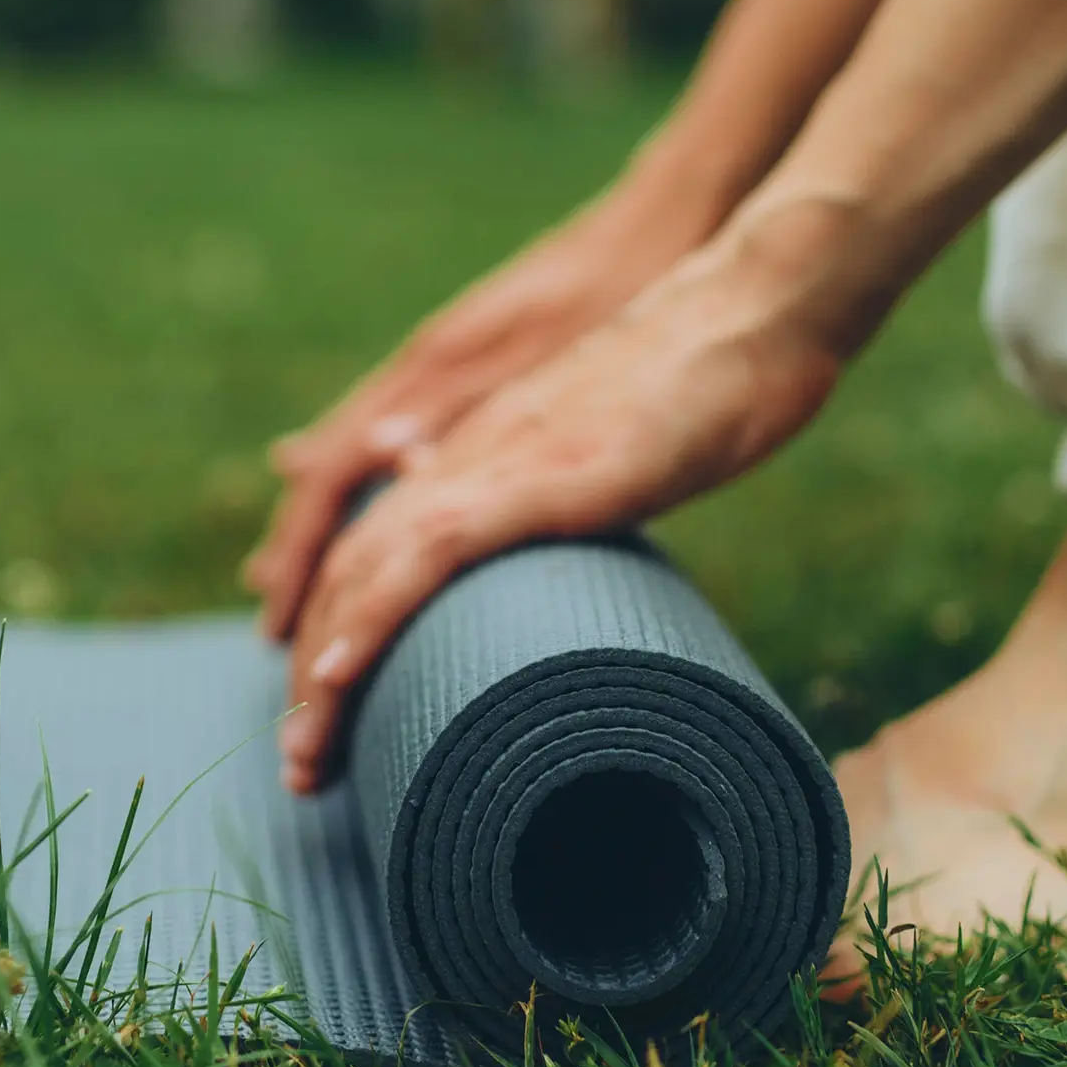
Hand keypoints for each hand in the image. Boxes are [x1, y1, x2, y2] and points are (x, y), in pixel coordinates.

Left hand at [280, 222, 845, 789]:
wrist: (765, 301)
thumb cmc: (722, 376)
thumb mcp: (629, 443)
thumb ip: (574, 487)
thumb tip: (549, 544)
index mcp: (493, 451)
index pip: (382, 547)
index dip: (343, 629)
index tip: (329, 716)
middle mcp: (478, 451)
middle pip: (358, 566)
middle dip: (318, 672)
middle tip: (301, 766)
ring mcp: (511, 458)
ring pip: (377, 563)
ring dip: (328, 663)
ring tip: (302, 752)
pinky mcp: (556, 471)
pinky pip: (441, 545)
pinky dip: (380, 609)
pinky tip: (339, 670)